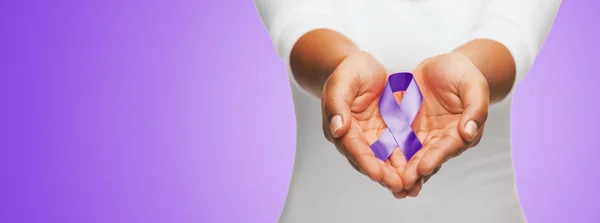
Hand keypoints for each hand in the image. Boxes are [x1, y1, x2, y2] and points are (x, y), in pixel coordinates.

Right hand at [321, 51, 410, 196]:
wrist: (363, 65)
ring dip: (395, 174)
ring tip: (411, 187)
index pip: (352, 147)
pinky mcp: (386, 133)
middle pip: (368, 159)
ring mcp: (371, 137)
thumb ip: (337, 103)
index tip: (377, 174)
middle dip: (383, 175)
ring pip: (383, 159)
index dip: (365, 161)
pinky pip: (397, 150)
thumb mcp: (342, 80)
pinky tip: (420, 172)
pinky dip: (406, 162)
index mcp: (340, 126)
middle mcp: (354, 136)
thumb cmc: (350, 69)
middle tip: (399, 187)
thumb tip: (337, 128)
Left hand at [399, 52, 489, 196]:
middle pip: (429, 157)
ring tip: (390, 185)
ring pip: (412, 156)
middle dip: (416, 171)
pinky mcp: (407, 129)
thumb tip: (469, 132)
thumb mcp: (473, 84)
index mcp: (461, 131)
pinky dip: (389, 156)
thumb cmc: (462, 73)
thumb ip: (475, 107)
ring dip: (402, 171)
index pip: (448, 147)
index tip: (424, 168)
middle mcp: (442, 138)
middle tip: (402, 183)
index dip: (436, 157)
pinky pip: (397, 143)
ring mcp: (424, 135)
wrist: (442, 65)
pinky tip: (378, 166)